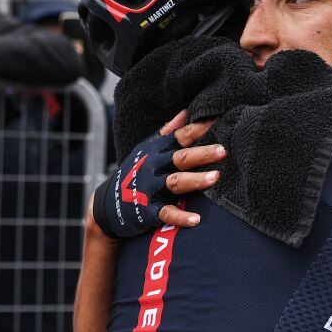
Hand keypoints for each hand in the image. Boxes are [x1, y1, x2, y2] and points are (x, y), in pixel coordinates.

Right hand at [92, 110, 223, 237]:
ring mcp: (151, 189)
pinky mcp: (148, 211)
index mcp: (157, 151)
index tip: (220, 122)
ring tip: (215, 177)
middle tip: (223, 150)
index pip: (180, 136)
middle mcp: (154, 167)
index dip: (199, 129)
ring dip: (195, 180)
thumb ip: (168, 131)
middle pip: (181, 158)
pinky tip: (196, 219)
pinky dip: (180, 217)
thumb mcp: (146, 149)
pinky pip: (166, 213)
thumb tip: (187, 111)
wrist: (108, 204)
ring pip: (175, 182)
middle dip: (202, 154)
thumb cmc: (135, 172)